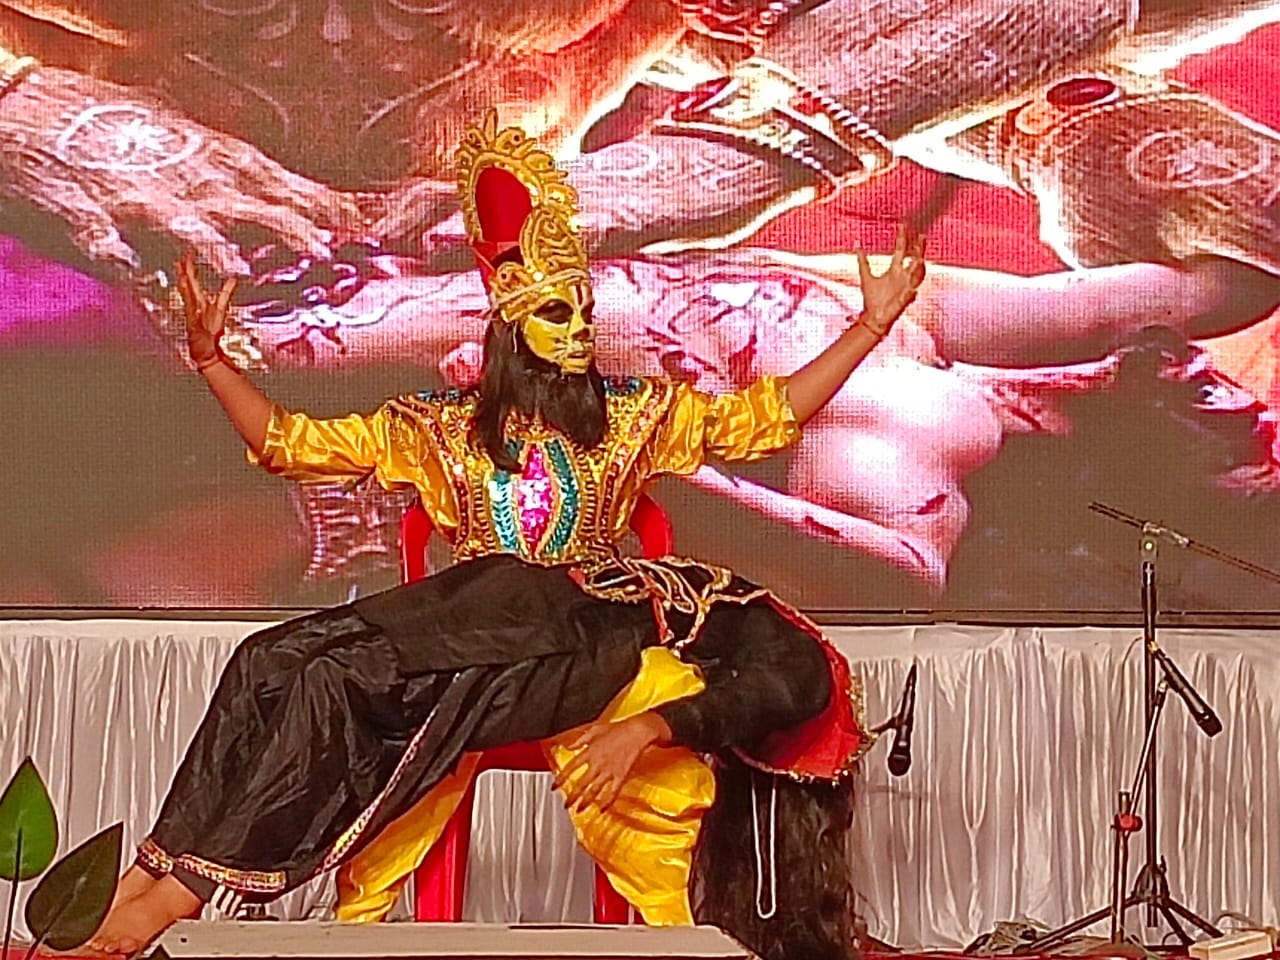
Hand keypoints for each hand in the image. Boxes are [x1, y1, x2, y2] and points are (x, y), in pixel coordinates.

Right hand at [0, 67, 358, 278]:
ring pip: (177, 221)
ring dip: (209, 243)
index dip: (316, 202)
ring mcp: (132, 197)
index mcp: (204, 158)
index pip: (272, 181)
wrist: (25, 110)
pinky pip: (104, 242)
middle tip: (323, 249)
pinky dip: (119, 256)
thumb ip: (234, 173)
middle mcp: (178, 177)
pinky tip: (135, 271)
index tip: (358, 224)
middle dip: (283, 224)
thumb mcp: (182, 143)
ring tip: (240, 267)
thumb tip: (290, 197)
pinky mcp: (84, 217)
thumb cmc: (114, 133)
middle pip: (242, 201)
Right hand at [176, 252, 236, 365]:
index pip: (192, 282)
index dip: (190, 269)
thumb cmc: (212, 332)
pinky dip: (191, 308)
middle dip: (185, 274)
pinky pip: (193, 316)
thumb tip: (234, 278)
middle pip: (188, 287)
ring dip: (185, 288)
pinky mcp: (195, 327)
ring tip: (183, 275)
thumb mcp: (221, 309)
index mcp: (199, 301)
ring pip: (188, 299)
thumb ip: (225, 293)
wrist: (206, 353)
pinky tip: (191, 305)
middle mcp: (194, 307)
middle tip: (181, 259)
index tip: (187, 255)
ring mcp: (193, 317)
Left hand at [552, 712, 670, 813]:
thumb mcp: (595, 730)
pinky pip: (613, 792)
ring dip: (585, 802)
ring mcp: (609, 771)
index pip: (570, 768)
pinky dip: (607, 802)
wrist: (637, 731)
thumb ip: (580, 740)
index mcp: (590, 752)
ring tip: (579, 810)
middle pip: (581, 783)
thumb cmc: (618, 728)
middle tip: (566, 805)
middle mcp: (597, 763)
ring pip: (594, 790)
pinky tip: (602, 809)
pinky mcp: (621, 776)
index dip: (560, 778)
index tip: (554, 787)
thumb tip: (569, 745)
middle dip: (571, 796)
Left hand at [855, 225, 926, 334]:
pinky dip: (913, 286)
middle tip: (920, 235)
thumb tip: (857, 244)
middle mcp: (903, 276)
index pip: (901, 250)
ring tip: (922, 254)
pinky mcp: (906, 297)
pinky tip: (915, 283)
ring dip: (920, 264)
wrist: (874, 317)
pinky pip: (912, 290)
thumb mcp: (866, 276)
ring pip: (918, 271)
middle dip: (917, 247)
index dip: (902, 238)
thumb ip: (862, 260)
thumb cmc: (872, 299)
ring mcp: (906, 286)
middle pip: (914, 258)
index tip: (903, 225)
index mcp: (894, 270)